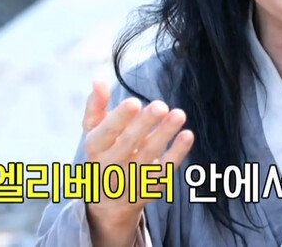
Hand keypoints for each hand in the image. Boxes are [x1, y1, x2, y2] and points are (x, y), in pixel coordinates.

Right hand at [82, 79, 193, 246]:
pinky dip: (177, 154)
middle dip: (145, 125)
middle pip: (128, 145)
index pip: (105, 134)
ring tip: (179, 114)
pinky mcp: (150, 188)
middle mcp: (111, 167)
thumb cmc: (103, 153)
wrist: (108, 201)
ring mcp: (131, 180)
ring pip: (149, 157)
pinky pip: (165, 171)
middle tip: (161, 105)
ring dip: (165, 135)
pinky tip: (187, 135)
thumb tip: (98, 80)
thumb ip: (96, 107)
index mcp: (95, 149)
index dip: (119, 119)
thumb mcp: (93, 132)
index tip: (135, 101)